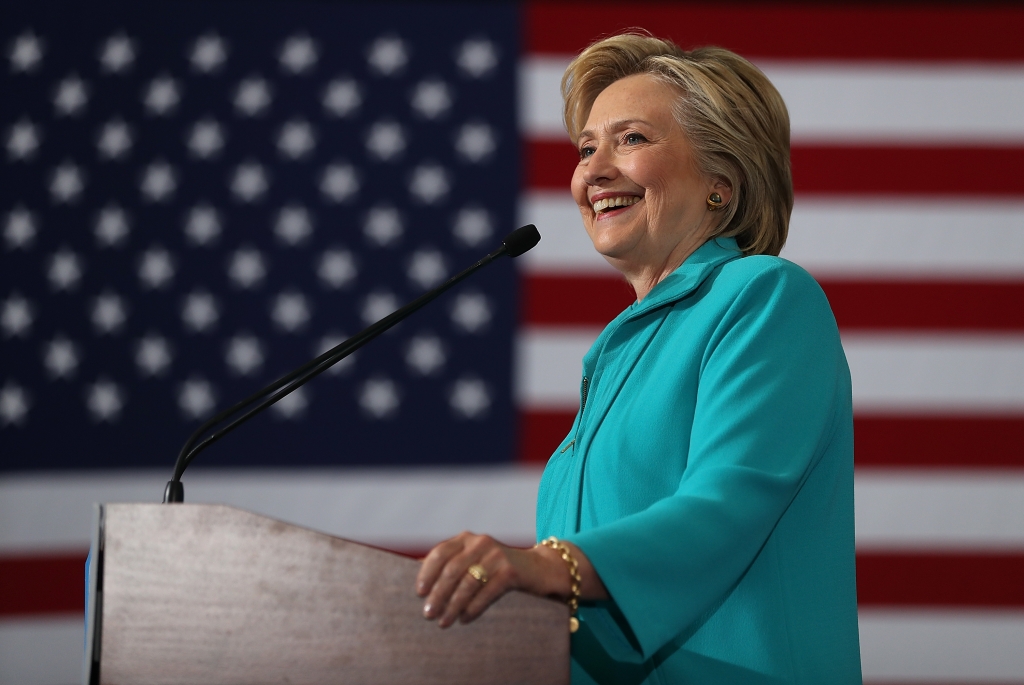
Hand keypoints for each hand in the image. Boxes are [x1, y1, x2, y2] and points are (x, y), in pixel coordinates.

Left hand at [415, 531, 567, 627]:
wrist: (538, 569)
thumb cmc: (498, 569)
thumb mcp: (474, 561)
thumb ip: (452, 566)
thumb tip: (422, 587)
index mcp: (466, 538)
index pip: (440, 552)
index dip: (427, 573)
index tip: (419, 593)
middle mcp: (480, 542)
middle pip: (452, 570)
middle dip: (438, 594)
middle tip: (428, 615)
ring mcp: (497, 555)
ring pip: (468, 582)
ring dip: (453, 605)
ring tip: (444, 622)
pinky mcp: (510, 571)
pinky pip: (486, 592)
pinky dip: (473, 608)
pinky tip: (465, 619)